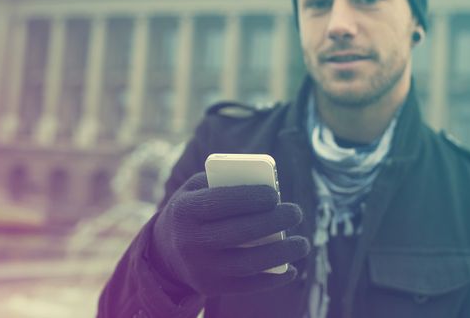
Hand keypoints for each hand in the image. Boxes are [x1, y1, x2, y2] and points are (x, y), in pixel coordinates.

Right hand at [152, 172, 309, 296]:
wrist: (166, 250)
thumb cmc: (194, 210)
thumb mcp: (197, 189)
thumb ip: (225, 182)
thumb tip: (266, 187)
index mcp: (185, 210)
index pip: (220, 203)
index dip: (250, 198)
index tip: (274, 195)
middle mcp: (189, 241)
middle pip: (238, 233)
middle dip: (273, 222)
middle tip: (296, 212)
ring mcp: (199, 268)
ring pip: (247, 264)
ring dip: (280, 254)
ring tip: (302, 244)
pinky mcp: (210, 287)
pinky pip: (246, 285)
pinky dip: (273, 279)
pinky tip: (291, 269)